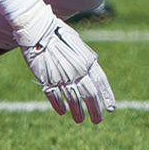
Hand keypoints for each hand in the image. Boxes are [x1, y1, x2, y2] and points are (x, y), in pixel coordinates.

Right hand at [12, 3, 114, 123]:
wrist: (38, 29)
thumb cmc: (57, 33)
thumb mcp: (76, 44)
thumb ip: (85, 59)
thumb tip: (92, 72)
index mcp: (86, 60)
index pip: (101, 82)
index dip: (106, 96)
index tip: (111, 108)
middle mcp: (77, 70)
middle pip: (89, 94)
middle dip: (95, 109)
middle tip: (98, 120)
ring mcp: (62, 76)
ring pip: (73, 99)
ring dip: (78, 111)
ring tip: (80, 120)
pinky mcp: (47, 79)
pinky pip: (55, 97)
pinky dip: (59, 105)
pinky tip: (62, 111)